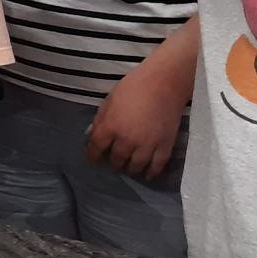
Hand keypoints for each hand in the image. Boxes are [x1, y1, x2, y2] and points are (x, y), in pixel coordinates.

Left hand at [86, 61, 184, 179]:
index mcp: (111, 126)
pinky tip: (147, 174)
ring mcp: (147, 145)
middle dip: (111, 162)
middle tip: (112, 162)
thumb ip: (100, 120)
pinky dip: (151, 172)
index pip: (96, 148)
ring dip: (129, 169)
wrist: (164, 83)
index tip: (92, 159)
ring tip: (127, 168)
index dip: (92, 156)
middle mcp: (127, 140)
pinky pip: (156, 166)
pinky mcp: (165, 146)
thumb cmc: (134, 86)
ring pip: (135, 167)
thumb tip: (93, 135)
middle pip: (116, 160)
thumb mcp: (109, 100)